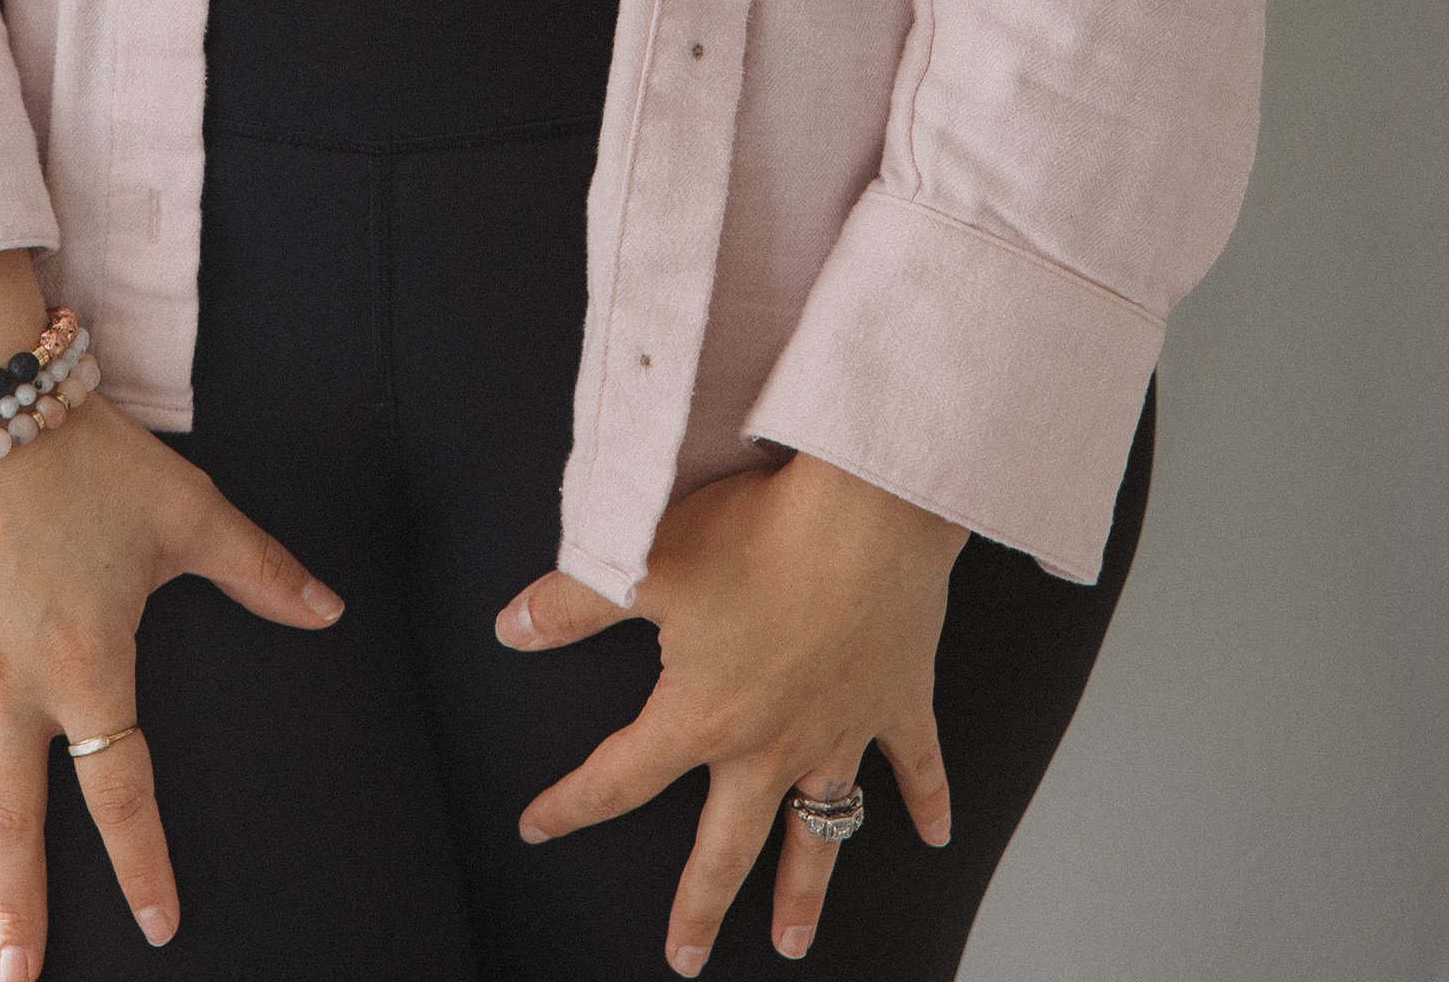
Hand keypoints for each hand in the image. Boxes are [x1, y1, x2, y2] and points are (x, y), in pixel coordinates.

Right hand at [0, 392, 343, 975]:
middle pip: (13, 818)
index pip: (122, 791)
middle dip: (18, 904)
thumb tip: (329, 609)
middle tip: (16, 973)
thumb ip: (259, 569)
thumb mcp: (188, 510)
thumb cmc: (88, 452)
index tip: (158, 922)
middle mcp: (8, 683)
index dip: (143, 863)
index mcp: (86, 666)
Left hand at [496, 451, 967, 969]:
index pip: (620, 778)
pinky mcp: (898, 700)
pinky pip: (916, 764)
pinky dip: (930, 799)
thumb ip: (572, 603)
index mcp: (703, 718)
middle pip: (727, 847)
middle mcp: (771, 743)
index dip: (571, 804)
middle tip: (684, 957)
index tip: (538, 826)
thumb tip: (511, 629)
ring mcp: (840, 729)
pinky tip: (937, 834)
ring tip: (791, 941)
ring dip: (805, 889)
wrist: (868, 511)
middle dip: (699, 905)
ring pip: (820, 830)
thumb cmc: (759, 535)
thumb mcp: (644, 562)